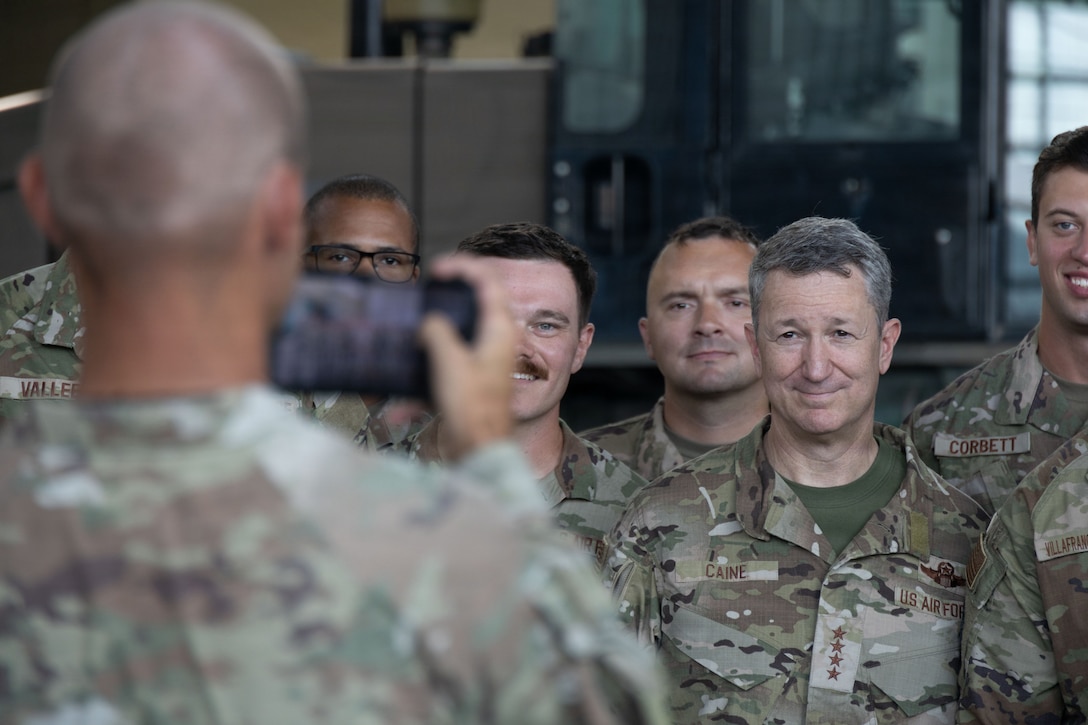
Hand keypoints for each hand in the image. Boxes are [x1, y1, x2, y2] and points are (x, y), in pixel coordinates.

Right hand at [418, 255, 513, 459]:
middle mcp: (495, 342)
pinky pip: (443, 373)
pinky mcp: (469, 383)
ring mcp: (482, 363)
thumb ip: (437, 331)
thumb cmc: (473, 409)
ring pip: (455, 339)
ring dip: (429, 344)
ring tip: (409, 343)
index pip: (488, 281)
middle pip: (473, 306)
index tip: (438, 270)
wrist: (479, 452)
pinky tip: (399, 411)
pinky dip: (422, 387)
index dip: (463, 267)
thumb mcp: (450, 361)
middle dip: (445, 301)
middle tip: (425, 296)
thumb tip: (429, 324)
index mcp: (499, 330)